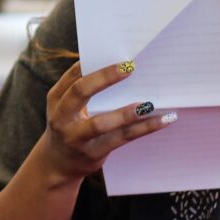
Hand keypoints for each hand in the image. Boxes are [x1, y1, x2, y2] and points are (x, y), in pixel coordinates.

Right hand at [38, 60, 172, 185]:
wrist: (58, 164)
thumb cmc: (70, 126)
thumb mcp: (67, 107)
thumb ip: (84, 90)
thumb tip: (121, 67)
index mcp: (56, 99)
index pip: (74, 75)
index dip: (94, 63)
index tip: (117, 55)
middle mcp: (62, 117)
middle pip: (81, 92)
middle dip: (105, 78)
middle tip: (129, 68)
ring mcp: (75, 137)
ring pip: (101, 123)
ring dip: (125, 113)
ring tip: (147, 105)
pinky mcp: (93, 152)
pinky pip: (121, 138)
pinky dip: (144, 128)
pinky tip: (162, 120)